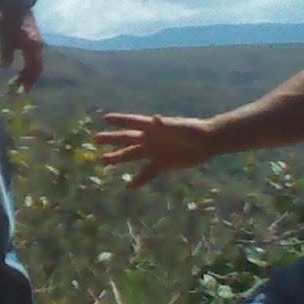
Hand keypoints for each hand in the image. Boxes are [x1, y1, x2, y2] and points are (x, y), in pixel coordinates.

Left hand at [0, 8, 44, 90]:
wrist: (16, 4)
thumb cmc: (10, 20)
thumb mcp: (5, 37)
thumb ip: (6, 53)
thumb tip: (5, 67)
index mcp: (33, 46)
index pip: (34, 68)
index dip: (28, 80)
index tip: (22, 91)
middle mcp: (38, 46)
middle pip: (36, 68)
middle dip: (27, 80)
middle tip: (18, 91)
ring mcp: (37, 43)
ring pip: (34, 63)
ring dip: (26, 74)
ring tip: (17, 83)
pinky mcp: (33, 40)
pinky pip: (32, 57)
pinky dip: (27, 66)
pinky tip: (20, 71)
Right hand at [96, 112, 214, 187]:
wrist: (207, 142)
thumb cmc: (193, 130)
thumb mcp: (180, 127)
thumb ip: (166, 125)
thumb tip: (155, 119)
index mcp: (153, 127)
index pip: (133, 122)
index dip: (119, 120)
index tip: (104, 118)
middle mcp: (150, 139)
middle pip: (127, 139)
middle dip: (112, 139)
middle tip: (95, 139)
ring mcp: (155, 151)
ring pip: (132, 155)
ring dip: (118, 158)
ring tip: (103, 161)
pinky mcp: (162, 164)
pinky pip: (147, 172)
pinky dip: (138, 179)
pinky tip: (129, 185)